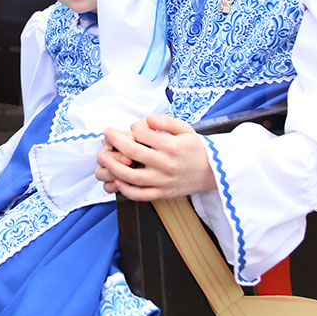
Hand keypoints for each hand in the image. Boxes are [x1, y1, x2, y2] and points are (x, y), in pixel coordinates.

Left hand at [95, 115, 215, 201]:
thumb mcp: (185, 129)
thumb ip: (165, 122)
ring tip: (103, 158)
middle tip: (106, 135)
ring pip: (132, 177)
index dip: (134, 127)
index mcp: (171, 146)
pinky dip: (126, 190)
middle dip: (115, 142)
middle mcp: (165, 164)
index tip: (133, 128)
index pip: (142, 133)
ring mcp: (162, 181)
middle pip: (132, 152)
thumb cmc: (196, 149)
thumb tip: (147, 120)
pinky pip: (140, 195)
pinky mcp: (162, 194)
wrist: (213, 172)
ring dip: (113, 167)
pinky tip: (117, 181)